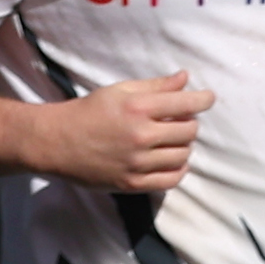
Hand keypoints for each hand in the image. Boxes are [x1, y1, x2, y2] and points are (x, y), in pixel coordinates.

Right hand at [23, 75, 208, 192]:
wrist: (56, 143)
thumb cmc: (88, 112)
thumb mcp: (119, 91)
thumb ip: (155, 86)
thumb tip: (185, 79)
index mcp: (138, 108)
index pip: (186, 104)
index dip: (203, 100)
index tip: (208, 98)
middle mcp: (140, 136)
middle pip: (189, 131)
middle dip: (189, 123)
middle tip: (178, 120)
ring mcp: (137, 163)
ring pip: (183, 156)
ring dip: (183, 146)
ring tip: (171, 140)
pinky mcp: (132, 184)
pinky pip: (171, 180)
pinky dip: (178, 170)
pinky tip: (171, 160)